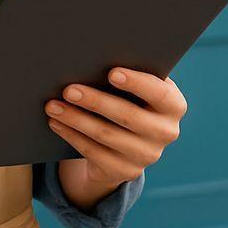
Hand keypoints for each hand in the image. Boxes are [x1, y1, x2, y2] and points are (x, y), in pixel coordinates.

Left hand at [44, 68, 184, 189]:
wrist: (129, 142)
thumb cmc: (131, 98)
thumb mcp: (138, 88)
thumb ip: (130, 74)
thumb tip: (94, 56)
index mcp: (174, 106)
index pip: (160, 94)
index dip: (137, 83)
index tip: (112, 72)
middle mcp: (166, 132)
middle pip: (128, 116)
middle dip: (95, 101)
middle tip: (68, 89)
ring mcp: (147, 156)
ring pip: (106, 135)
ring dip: (76, 119)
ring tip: (53, 105)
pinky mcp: (126, 171)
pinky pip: (94, 153)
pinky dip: (72, 136)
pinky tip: (56, 123)